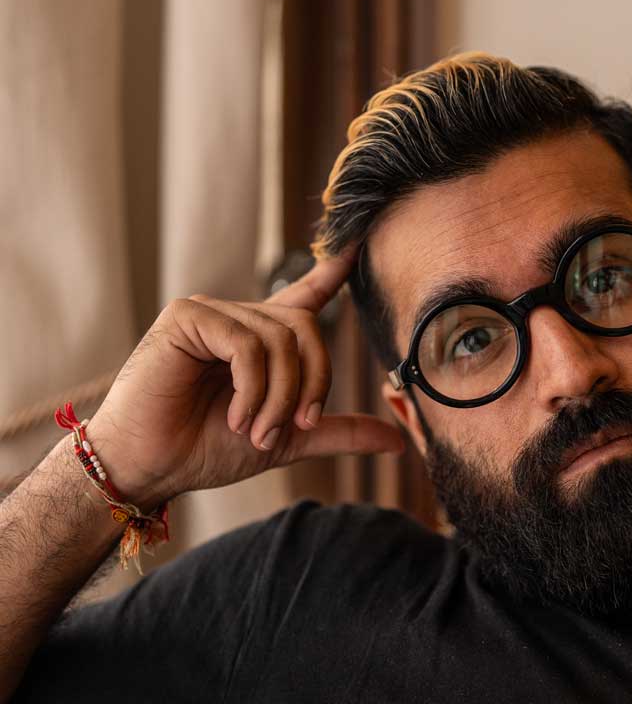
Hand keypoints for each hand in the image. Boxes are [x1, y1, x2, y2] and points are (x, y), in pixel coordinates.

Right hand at [83, 245, 403, 507]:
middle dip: (312, 384)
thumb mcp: (288, 439)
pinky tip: (235, 416)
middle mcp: (242, 318)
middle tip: (295, 427)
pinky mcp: (187, 317)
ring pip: (280, 340)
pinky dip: (252, 388)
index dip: (334, 270)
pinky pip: (247, 344)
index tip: (359, 244)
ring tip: (255, 431)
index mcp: (264, 340)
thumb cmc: (207, 449)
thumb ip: (338, 431)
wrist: (153, 467)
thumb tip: (398, 442)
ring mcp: (213, 312)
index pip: (307, 295)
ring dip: (279, 397)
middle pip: (308, 329)